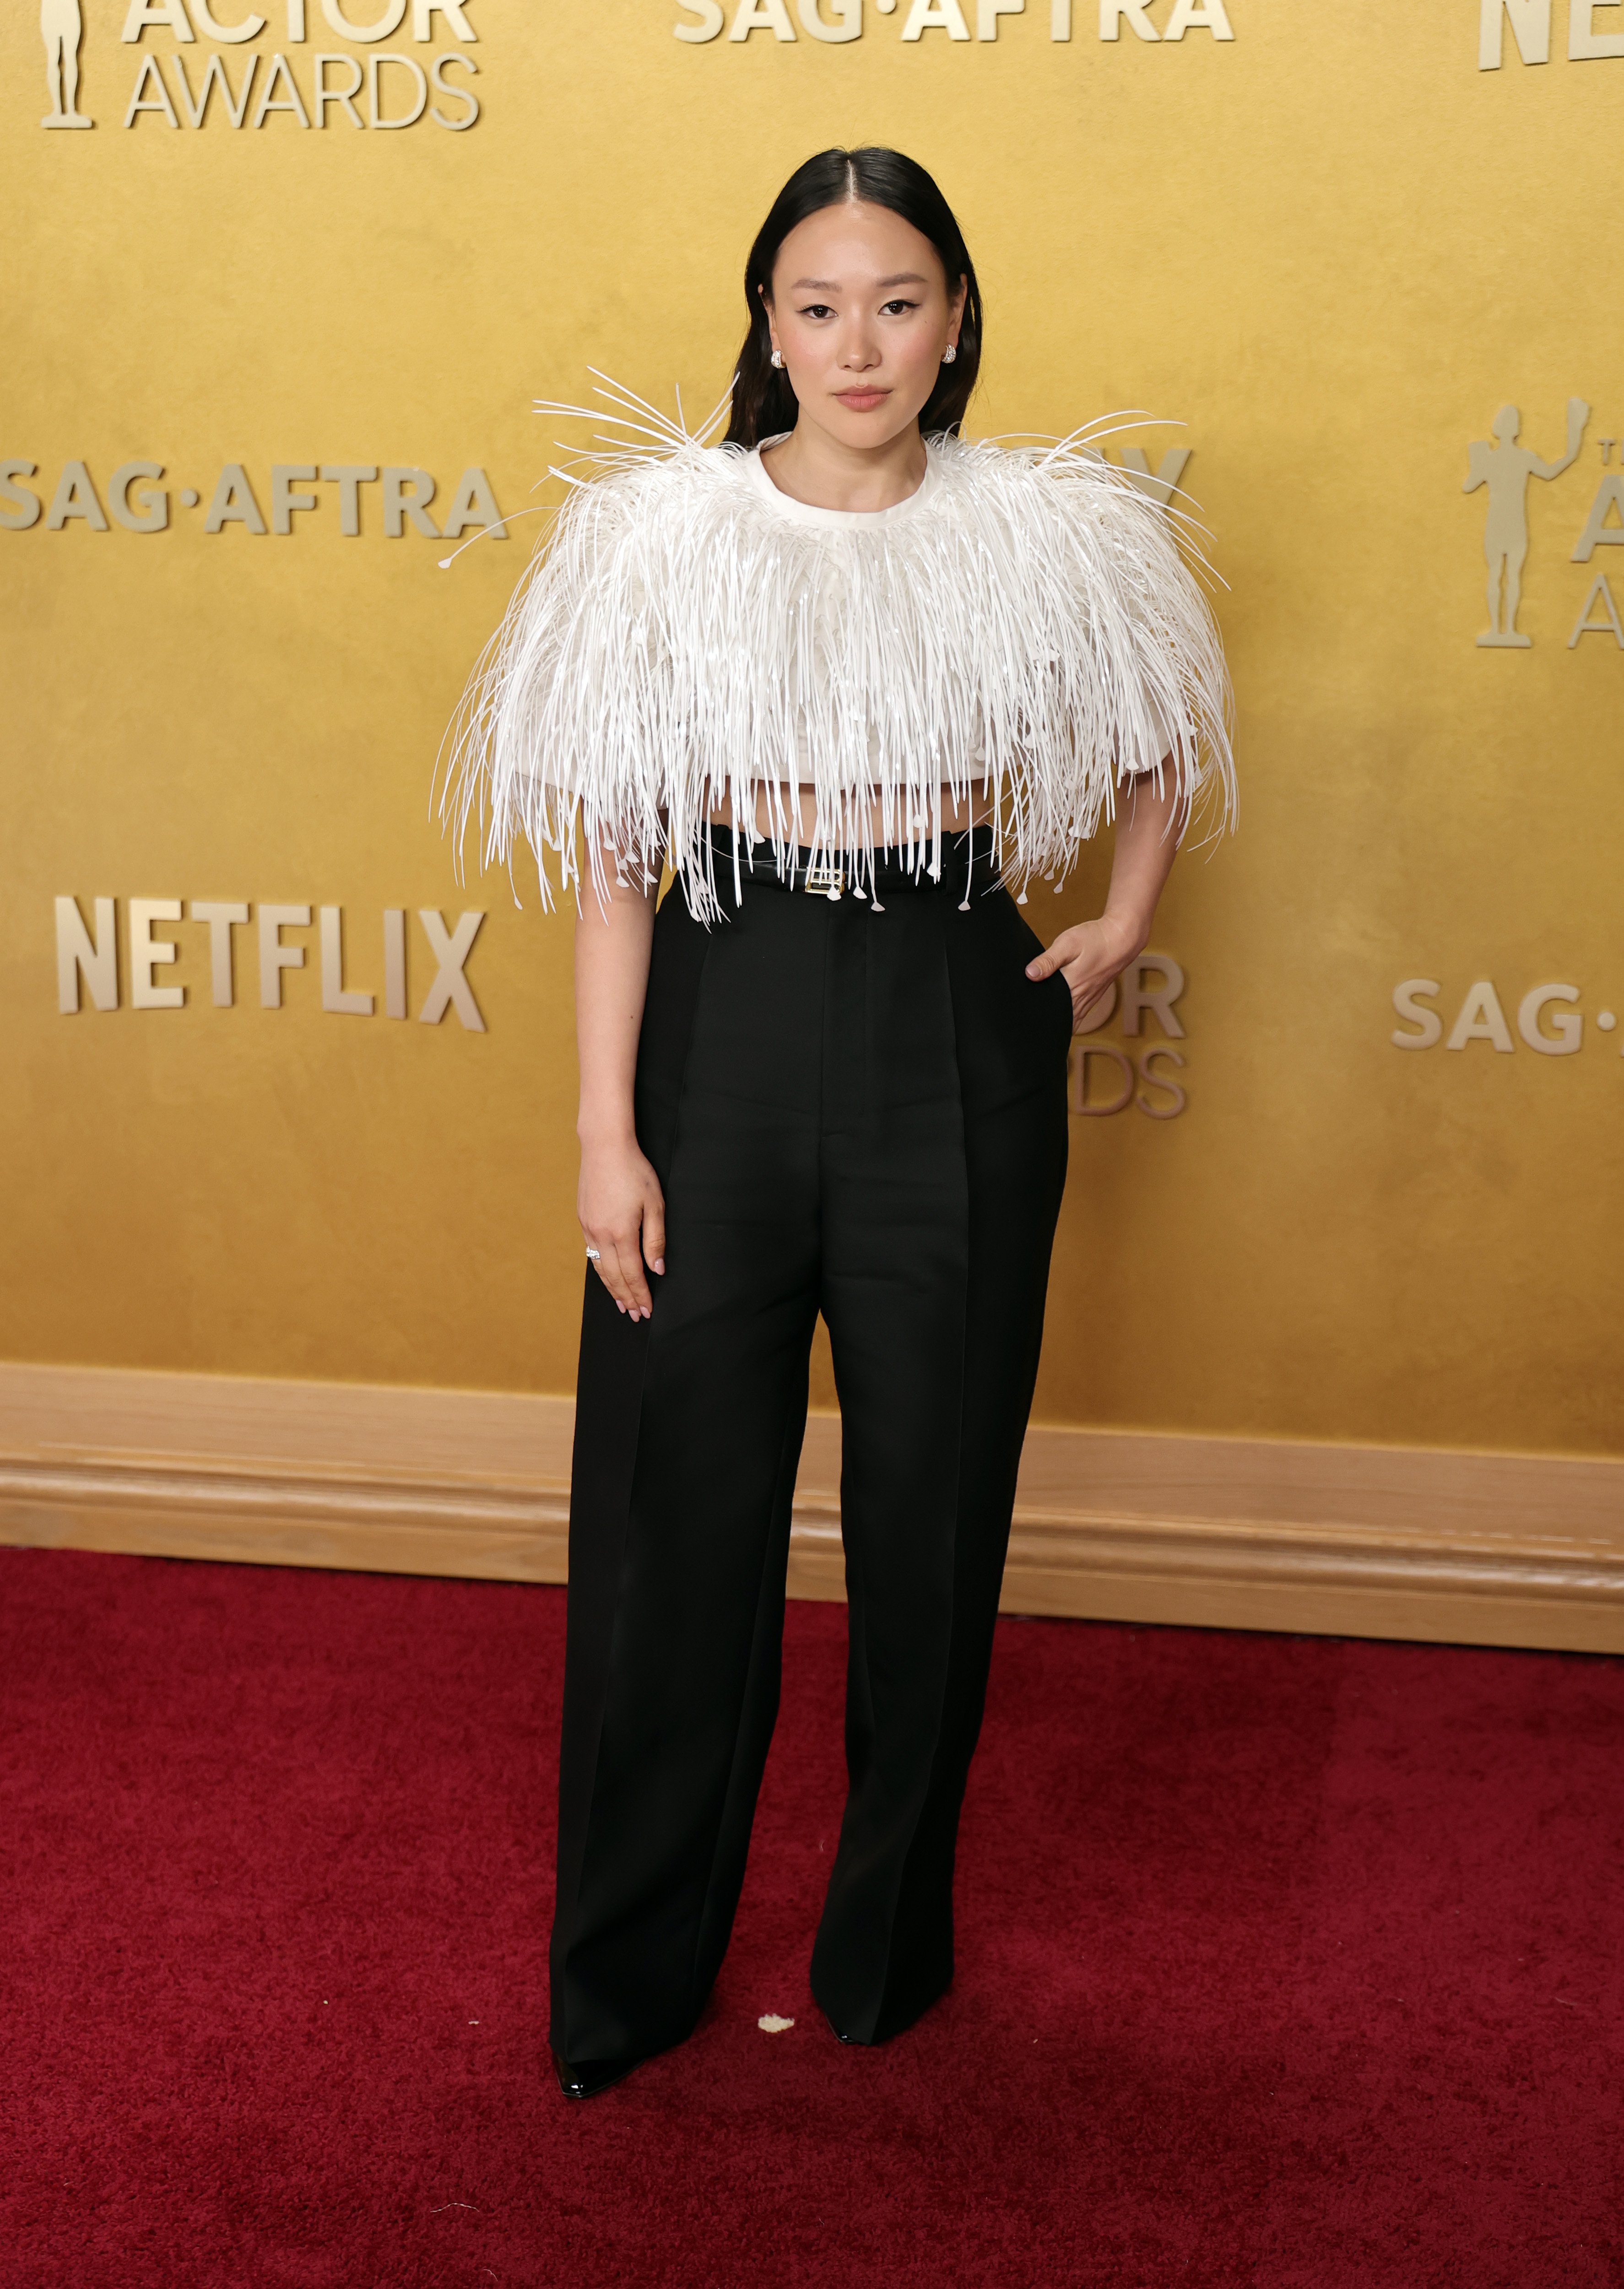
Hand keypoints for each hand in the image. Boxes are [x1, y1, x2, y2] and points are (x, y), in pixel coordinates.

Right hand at [578, 1136, 665, 1320]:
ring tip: (621, 1304)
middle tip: (634, 1315)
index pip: (633, 1274)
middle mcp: (601, 1235)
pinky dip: (601, 1270)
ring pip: (600, 1268)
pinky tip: (607, 1276)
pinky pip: (592, 1254)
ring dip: (611, 1289)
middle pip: (614, 1277)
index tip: (647, 1310)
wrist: (605, 1147)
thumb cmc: (634, 1171)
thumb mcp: (655, 1204)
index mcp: (622, 1233)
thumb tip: (657, 1268)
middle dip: (626, 1298)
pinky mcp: (583, 1220)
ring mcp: (589, 1228)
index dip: (641, 1294)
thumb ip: (656, 1239)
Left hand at [1025, 912, 1142, 1029]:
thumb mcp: (1067, 944)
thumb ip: (1048, 961)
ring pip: (1070, 1022)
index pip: (1050, 1011)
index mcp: (1071, 987)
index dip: (1037, 1016)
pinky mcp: (1092, 997)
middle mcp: (1080, 998)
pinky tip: (1060, 1015)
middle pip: (1059, 1021)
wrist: (1121, 939)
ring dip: (1058, 1024)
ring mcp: (1088, 999)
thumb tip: (1029, 975)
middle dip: (1045, 1024)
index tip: (1026, 1014)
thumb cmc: (1094, 939)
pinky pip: (1078, 1016)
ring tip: (1043, 1023)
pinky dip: (1069, 1019)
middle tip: (1030, 1020)